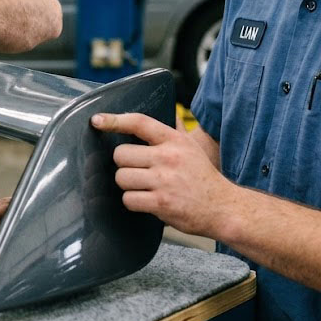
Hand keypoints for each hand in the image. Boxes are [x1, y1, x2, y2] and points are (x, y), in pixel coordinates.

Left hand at [90, 112, 235, 237]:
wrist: (224, 208)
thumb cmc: (202, 177)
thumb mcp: (189, 147)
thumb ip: (169, 132)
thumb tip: (153, 112)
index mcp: (174, 140)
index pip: (139, 123)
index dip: (114, 120)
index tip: (97, 121)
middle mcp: (169, 157)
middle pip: (121, 154)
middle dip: (124, 164)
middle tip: (137, 170)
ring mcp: (165, 181)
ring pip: (122, 177)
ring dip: (127, 184)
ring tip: (143, 187)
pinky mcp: (161, 203)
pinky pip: (129, 199)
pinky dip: (133, 202)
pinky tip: (146, 201)